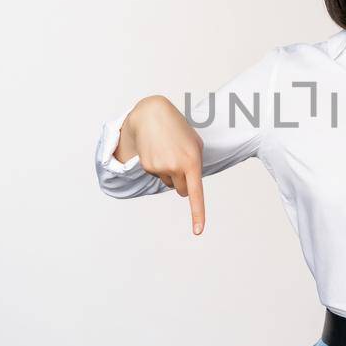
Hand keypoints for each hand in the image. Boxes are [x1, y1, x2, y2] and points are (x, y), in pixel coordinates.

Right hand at [117, 95, 207, 234]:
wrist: (152, 114)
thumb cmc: (178, 129)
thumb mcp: (195, 144)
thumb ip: (196, 165)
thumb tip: (187, 188)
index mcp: (192, 161)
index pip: (196, 193)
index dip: (197, 214)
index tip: (198, 231)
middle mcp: (176, 166)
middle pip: (181, 191)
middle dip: (182, 184)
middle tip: (180, 164)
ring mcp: (160, 167)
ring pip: (168, 183)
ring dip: (170, 173)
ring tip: (167, 151)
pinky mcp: (148, 166)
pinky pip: (157, 176)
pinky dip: (158, 167)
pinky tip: (157, 150)